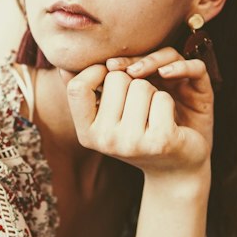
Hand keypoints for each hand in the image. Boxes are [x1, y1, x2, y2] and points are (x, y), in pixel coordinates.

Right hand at [65, 48, 213, 178]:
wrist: (175, 169)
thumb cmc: (140, 132)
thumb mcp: (110, 115)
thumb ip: (89, 91)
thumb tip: (61, 67)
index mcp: (87, 134)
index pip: (78, 87)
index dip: (96, 72)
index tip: (111, 76)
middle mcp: (105, 141)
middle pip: (116, 78)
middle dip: (132, 81)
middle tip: (139, 106)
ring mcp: (132, 143)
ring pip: (141, 85)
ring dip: (153, 92)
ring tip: (153, 114)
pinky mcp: (160, 141)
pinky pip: (162, 98)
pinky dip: (169, 103)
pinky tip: (169, 123)